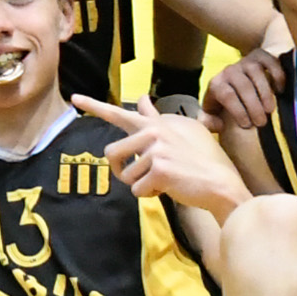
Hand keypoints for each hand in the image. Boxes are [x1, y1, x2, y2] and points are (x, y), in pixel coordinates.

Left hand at [78, 95, 252, 218]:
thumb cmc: (202, 161)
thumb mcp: (183, 132)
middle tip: (141, 177)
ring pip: (125, 176)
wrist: (221, 184)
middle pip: (111, 153)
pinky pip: (137, 191)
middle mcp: (155, 131)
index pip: (120, 113)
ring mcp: (157, 149)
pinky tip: (169, 189)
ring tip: (162, 180)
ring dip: (140, 185)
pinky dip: (150, 196)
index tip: (75, 99)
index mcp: (157, 124)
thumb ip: (158, 118)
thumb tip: (142, 100)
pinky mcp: (159, 168)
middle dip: (121, 171)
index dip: (94, 106)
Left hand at [204, 49, 287, 133]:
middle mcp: (229, 71)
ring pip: (256, 73)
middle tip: (262, 122)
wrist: (236, 76)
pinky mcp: (260, 56)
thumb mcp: (213, 112)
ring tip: (270, 110)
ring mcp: (245, 62)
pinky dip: (277, 75)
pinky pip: (270, 62)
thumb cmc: (225, 101)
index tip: (247, 125)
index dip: (238, 111)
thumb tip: (218, 125)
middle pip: (244, 86)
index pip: (227, 96)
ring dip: (265, 93)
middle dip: (254, 107)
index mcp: (216, 84)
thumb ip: (209, 121)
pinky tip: (280, 91)